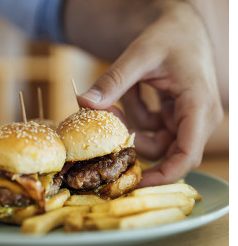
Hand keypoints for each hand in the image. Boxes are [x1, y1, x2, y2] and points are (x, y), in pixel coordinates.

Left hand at [67, 0, 222, 185]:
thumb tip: (85, 102)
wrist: (181, 25)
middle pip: (167, 152)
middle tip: (110, 123)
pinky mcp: (176, 113)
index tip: (132, 182)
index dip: (161, 177)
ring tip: (113, 104)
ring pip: (156, 140)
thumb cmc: (170, 35)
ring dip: (132, 127)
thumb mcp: (141, 53)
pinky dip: (137, 115)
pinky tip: (130, 94)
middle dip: (135, 142)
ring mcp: (188, 117)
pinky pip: (152, 127)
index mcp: (198, 107)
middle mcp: (198, 118)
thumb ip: (114, 80)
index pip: (186, 157)